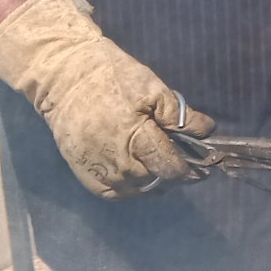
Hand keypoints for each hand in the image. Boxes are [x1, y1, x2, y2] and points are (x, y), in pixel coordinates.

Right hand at [0, 0, 215, 199]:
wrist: (63, 77)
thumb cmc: (112, 77)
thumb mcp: (152, 88)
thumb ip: (179, 115)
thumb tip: (207, 131)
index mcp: (136, 138)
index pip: (170, 167)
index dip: (190, 170)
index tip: (203, 166)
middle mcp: (116, 161)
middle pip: (156, 182)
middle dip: (173, 174)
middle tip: (180, 159)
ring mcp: (98, 170)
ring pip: (137, 191)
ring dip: (154, 183)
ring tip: (159, 165)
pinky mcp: (84, 174)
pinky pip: (115, 193)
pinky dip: (131, 189)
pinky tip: (138, 173)